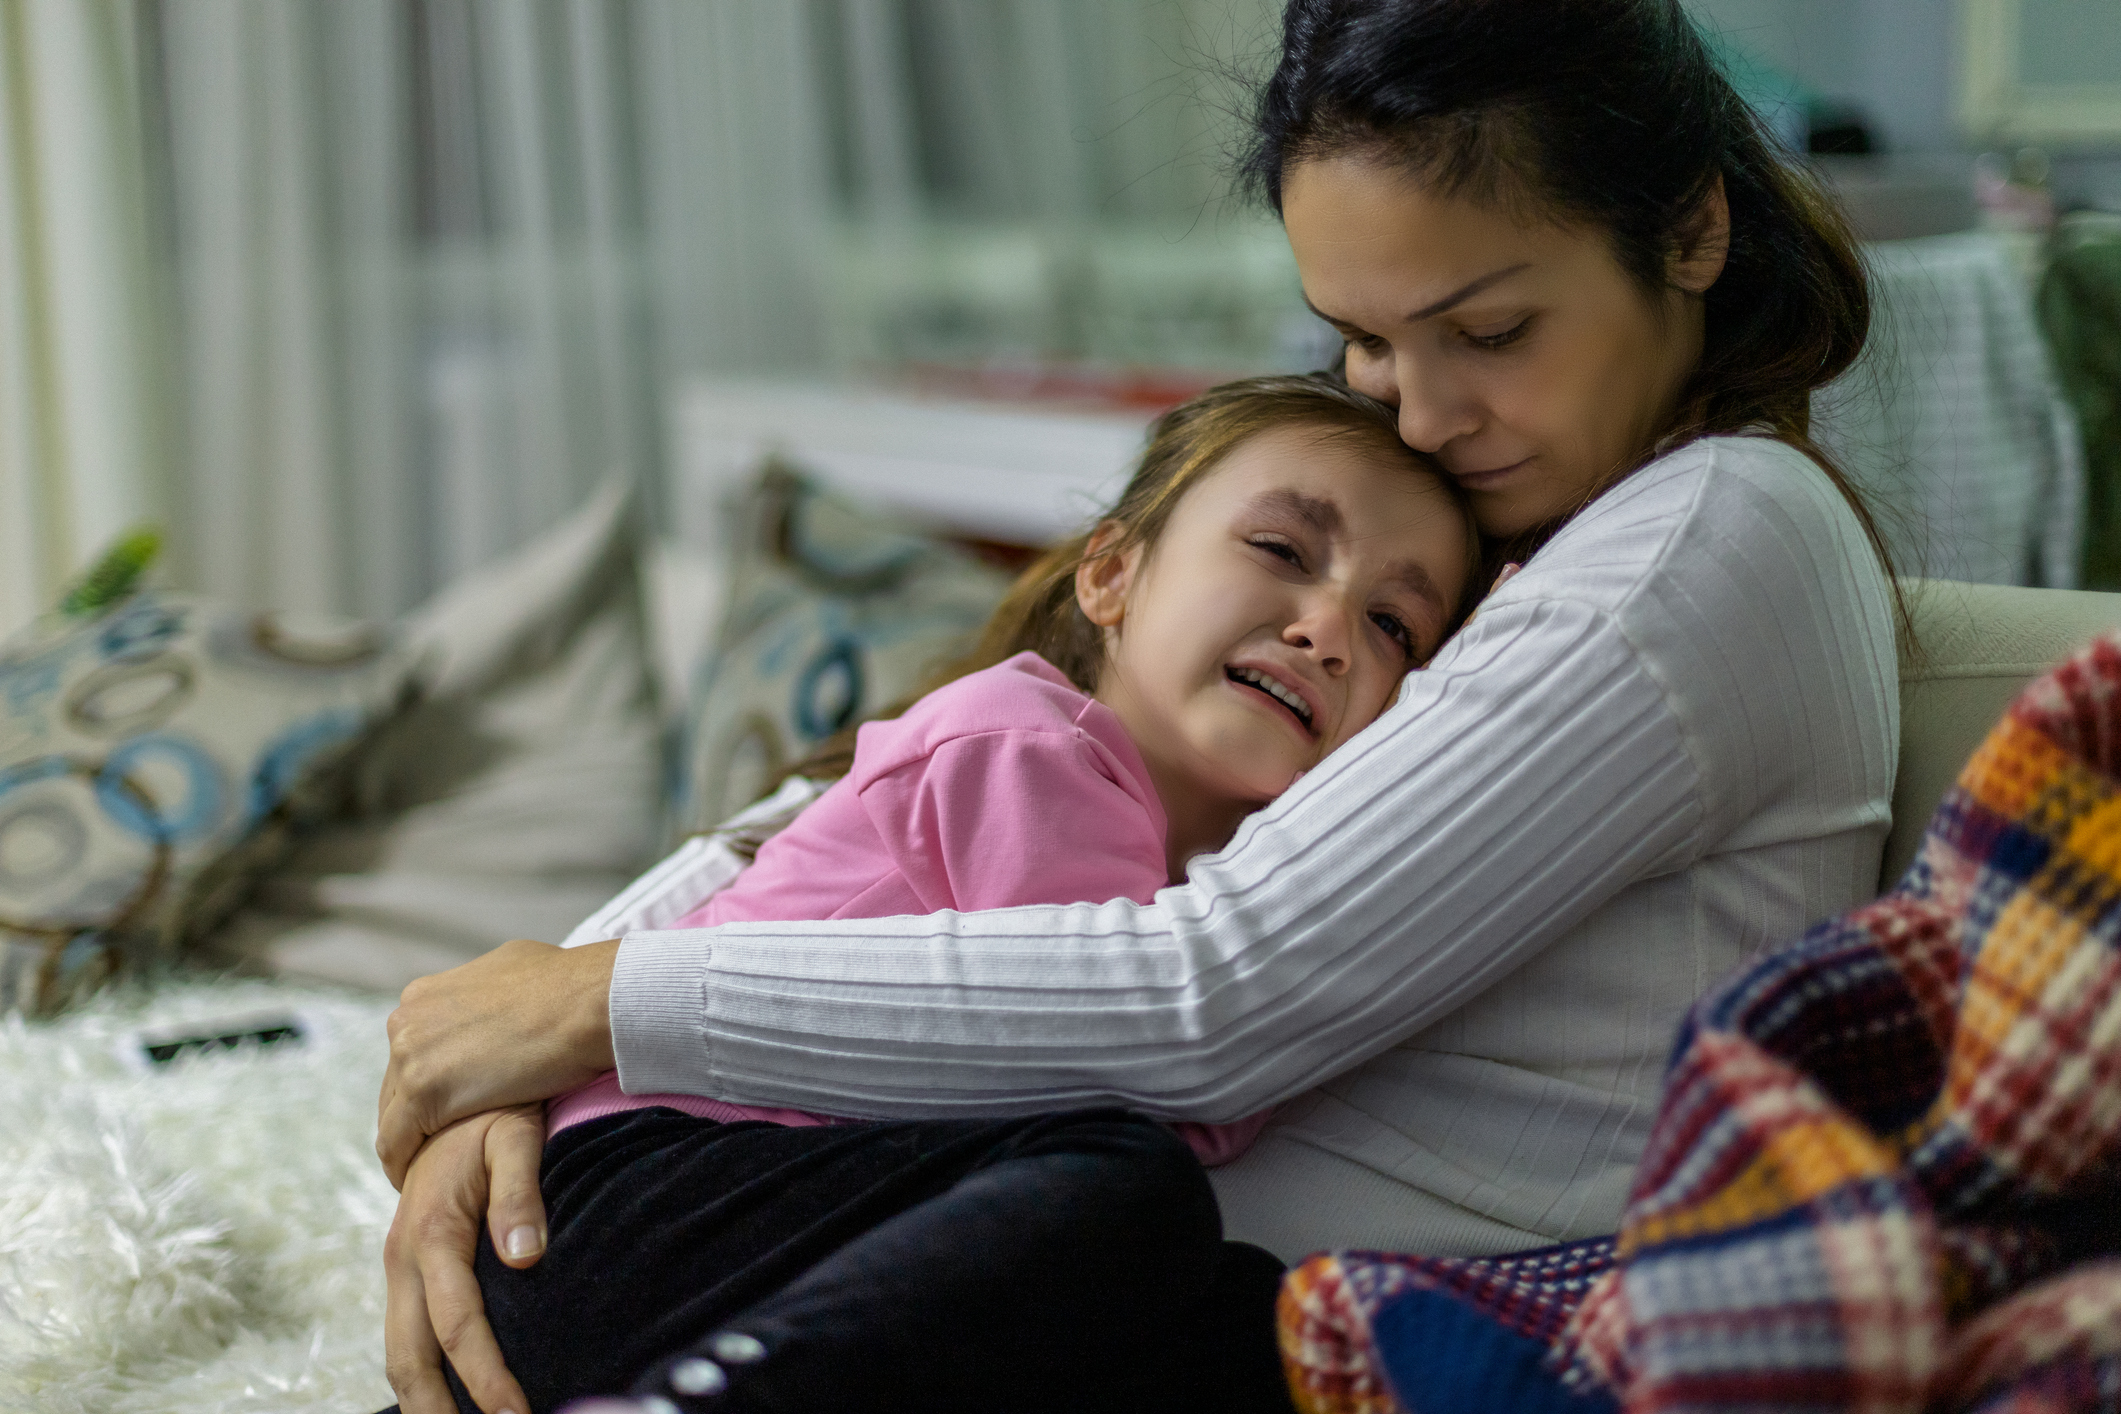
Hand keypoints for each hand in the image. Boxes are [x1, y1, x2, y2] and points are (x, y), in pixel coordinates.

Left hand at [378, 938, 618, 1187]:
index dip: (428, 1083)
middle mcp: (408, 1021)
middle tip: (438, 1143)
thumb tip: (503, 999)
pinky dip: (403, 1164)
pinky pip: (396, 1143)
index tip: (445, 1108)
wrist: (589, 1002)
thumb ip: (489, 993)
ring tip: (430, 1169)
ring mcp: (411, 1056)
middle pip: (396, 1084)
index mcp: (425, 995)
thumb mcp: (514, 970)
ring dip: (412, 1141)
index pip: (411, 1052)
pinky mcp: (424, 1092)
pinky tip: (419, 1182)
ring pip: (392, 1115)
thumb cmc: (570, 986)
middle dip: (416, 1113)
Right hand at [383, 1104, 548, 1413]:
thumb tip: (526, 1256)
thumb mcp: (516, 1136)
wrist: (451, 1088)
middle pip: (411, 1360)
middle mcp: (403, 1258)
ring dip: (426, 1403)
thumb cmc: (495, 1111)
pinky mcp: (406, 1267)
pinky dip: (422, 1375)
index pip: (458, 1327)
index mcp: (431, 1234)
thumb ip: (521, 1194)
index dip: (486, 1379)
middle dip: (441, 1413)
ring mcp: (399, 1265)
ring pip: (399, 1355)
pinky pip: (405, 1335)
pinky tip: (452, 1399)